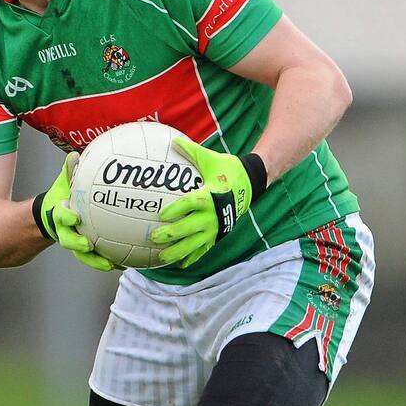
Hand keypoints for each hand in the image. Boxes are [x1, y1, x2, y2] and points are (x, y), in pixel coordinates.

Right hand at [34, 153, 119, 272]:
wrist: (53, 215)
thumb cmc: (62, 197)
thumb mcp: (63, 184)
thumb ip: (69, 171)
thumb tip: (74, 154)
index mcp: (59, 215)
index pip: (60, 217)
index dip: (66, 218)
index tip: (75, 217)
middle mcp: (65, 231)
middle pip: (68, 241)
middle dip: (78, 245)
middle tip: (89, 247)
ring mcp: (74, 242)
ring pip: (82, 256)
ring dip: (96, 262)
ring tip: (111, 265)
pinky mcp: (84, 251)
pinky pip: (95, 259)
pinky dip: (108, 262)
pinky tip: (124, 264)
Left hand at [150, 138, 263, 267]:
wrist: (250, 184)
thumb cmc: (227, 170)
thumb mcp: (211, 159)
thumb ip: (191, 151)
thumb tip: (173, 140)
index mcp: (209, 196)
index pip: (190, 204)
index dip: (176, 210)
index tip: (161, 214)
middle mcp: (212, 214)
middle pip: (189, 227)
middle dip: (171, 234)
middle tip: (154, 237)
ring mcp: (216, 227)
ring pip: (194, 243)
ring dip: (178, 251)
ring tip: (162, 256)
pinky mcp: (219, 234)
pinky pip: (204, 249)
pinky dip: (192, 257)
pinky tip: (181, 264)